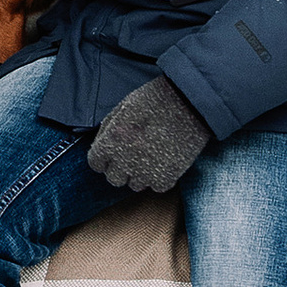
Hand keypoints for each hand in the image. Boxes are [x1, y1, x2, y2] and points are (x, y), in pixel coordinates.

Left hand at [87, 75, 212, 194]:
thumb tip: (101, 143)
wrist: (191, 102)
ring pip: (135, 185)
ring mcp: (146, 172)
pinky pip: (156, 187)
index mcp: (111, 141)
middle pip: (114, 178)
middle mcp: (125, 160)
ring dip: (140, 173)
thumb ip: (109, 128)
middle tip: (134, 154)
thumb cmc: (156, 99)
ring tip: (152, 155)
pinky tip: (165, 161)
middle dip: (121, 167)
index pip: (95, 163)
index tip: (114, 152)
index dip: (104, 157)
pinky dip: (160, 177)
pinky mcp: (167, 177)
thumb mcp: (124, 106)